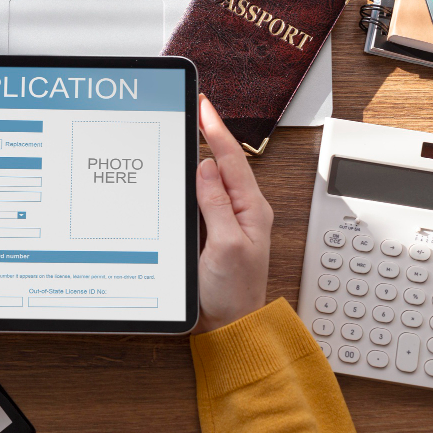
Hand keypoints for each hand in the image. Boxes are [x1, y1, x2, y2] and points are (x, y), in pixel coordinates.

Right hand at [193, 95, 273, 333]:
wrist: (228, 326)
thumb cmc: (233, 293)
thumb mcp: (226, 246)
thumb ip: (217, 205)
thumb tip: (207, 167)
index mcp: (252, 209)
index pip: (232, 159)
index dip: (217, 130)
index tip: (204, 106)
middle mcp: (242, 210)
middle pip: (222, 163)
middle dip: (208, 135)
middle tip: (191, 110)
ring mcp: (227, 219)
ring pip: (210, 179)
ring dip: (197, 157)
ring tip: (185, 133)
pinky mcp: (213, 230)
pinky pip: (200, 198)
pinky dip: (189, 183)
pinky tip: (180, 175)